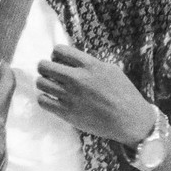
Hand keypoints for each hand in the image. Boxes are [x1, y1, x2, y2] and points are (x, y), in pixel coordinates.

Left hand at [36, 44, 155, 146]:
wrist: (130, 120)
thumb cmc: (124, 93)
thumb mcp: (111, 70)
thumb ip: (91, 64)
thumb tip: (74, 61)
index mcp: (89, 65)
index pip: (59, 50)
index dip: (56, 54)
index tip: (59, 60)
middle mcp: (76, 78)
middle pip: (44, 66)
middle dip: (45, 67)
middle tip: (51, 73)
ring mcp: (70, 96)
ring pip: (40, 83)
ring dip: (44, 83)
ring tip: (51, 86)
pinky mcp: (67, 113)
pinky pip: (42, 101)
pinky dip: (44, 98)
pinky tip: (52, 99)